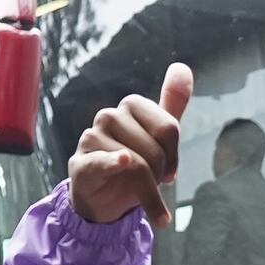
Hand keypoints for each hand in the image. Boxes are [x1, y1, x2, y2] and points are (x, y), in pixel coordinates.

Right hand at [69, 63, 193, 227]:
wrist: (105, 197)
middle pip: (157, 150)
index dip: (173, 156)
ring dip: (147, 188)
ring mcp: (92, 138)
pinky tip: (124, 161)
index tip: (166, 166)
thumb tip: (182, 67)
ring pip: (139, 165)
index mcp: (131, 105)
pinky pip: (104, 161)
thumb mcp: (157, 133)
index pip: (169, 129)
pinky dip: (115, 162)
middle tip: (149, 180)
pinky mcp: (82, 163)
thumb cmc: (135, 163)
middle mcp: (109, 116)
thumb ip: (172, 102)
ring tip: (135, 188)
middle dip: (160, 173)